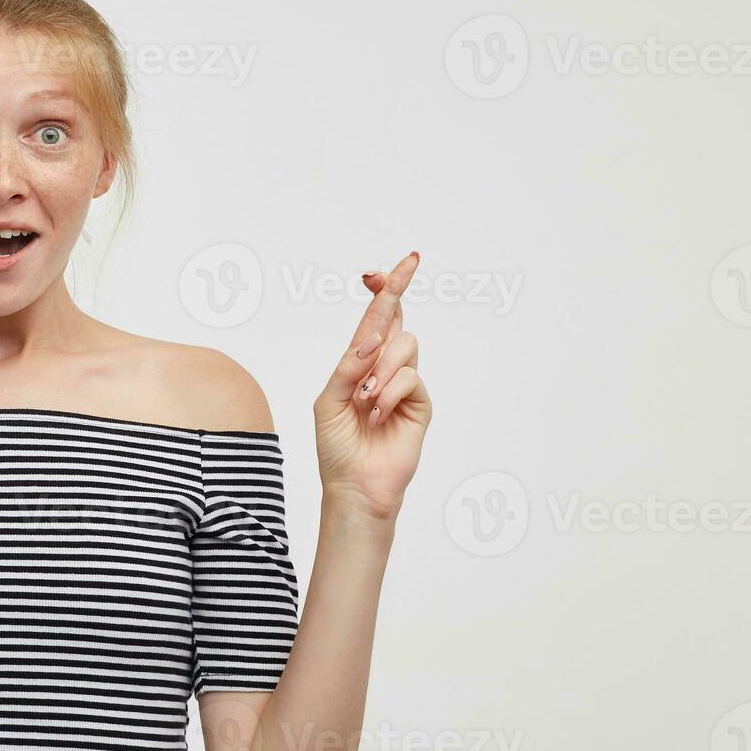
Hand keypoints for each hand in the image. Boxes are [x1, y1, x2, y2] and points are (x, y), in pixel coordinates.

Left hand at [313, 251, 431, 523]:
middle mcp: (382, 368)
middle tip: (404, 265)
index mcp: (358, 364)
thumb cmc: (336, 445)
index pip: (372, 322)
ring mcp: (404, 384)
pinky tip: (379, 413)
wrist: (355, 485)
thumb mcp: (330, 400)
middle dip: (394, 291)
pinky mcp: (420, 403)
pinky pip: (411, 376)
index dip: (379, 294)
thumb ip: (349, 367)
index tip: (376, 273)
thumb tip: (372, 338)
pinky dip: (391, 391)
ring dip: (381, 367)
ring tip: (367, 398)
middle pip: (395, 319)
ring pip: (404, 345)